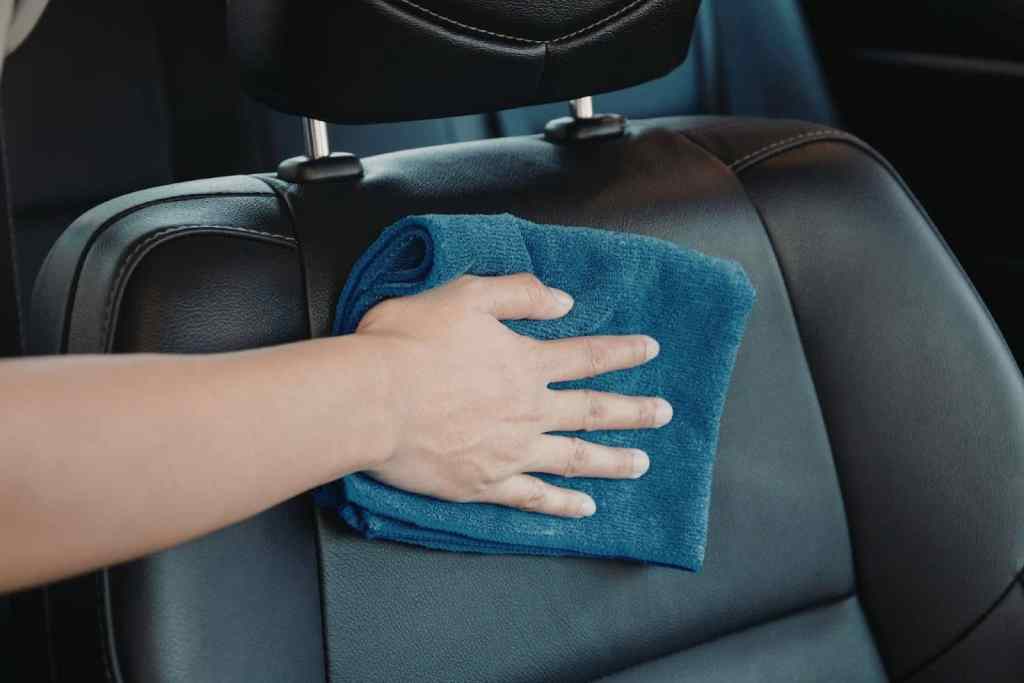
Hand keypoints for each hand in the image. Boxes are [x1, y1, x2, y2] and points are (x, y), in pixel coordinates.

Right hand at [356, 274, 671, 517]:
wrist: (372, 401)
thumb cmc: (409, 343)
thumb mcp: (465, 295)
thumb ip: (518, 295)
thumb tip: (563, 301)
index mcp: (524, 363)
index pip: (586, 355)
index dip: (622, 351)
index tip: (651, 349)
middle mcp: (528, 409)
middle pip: (593, 410)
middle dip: (633, 411)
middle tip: (665, 413)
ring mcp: (511, 451)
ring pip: (575, 458)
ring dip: (613, 461)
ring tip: (642, 464)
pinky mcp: (485, 484)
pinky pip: (534, 498)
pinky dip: (563, 505)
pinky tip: (584, 509)